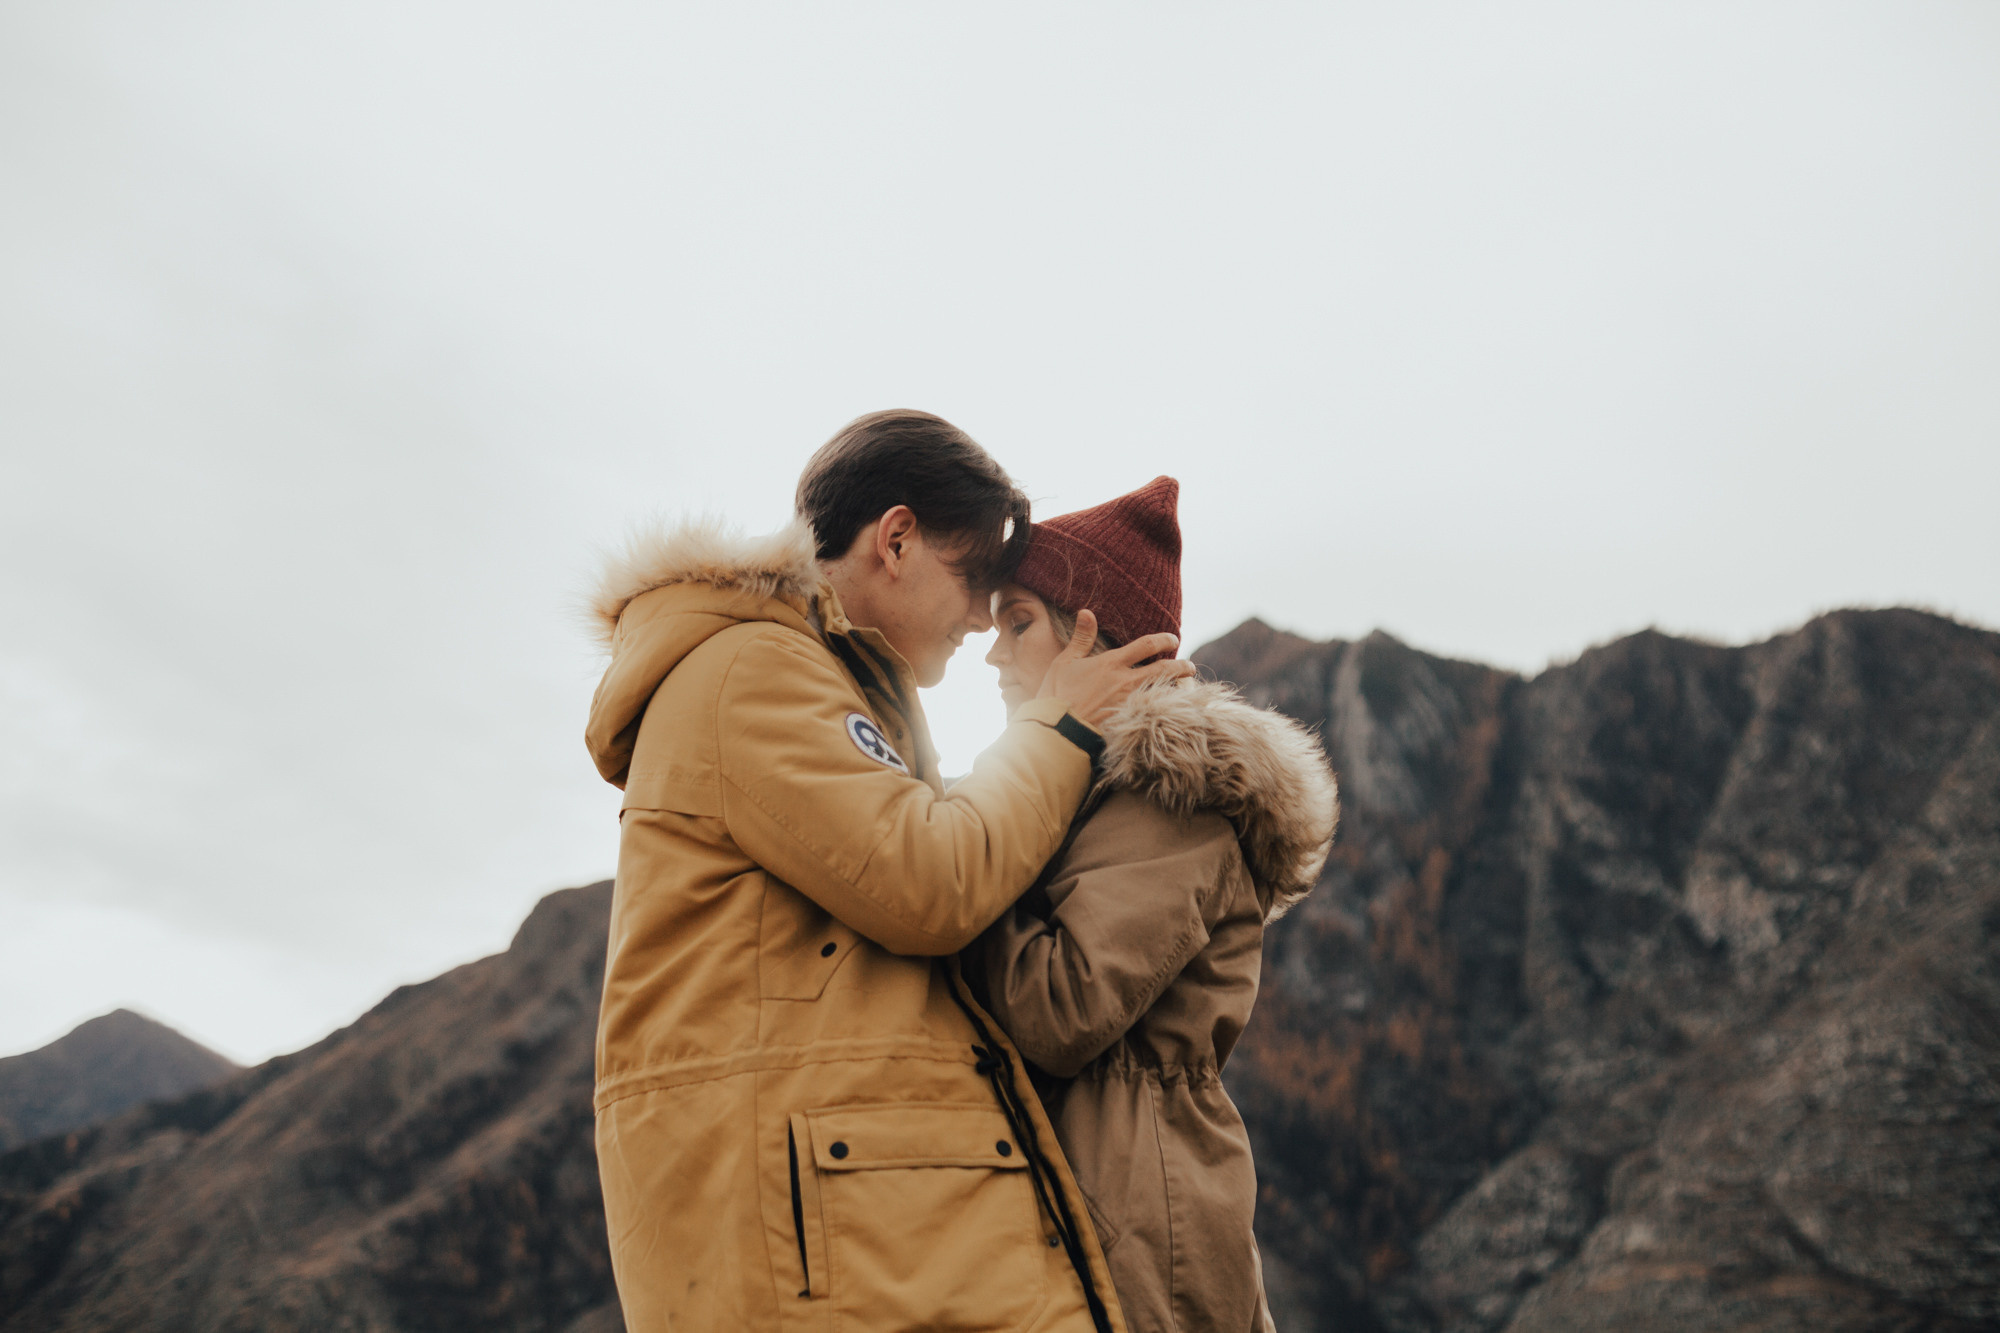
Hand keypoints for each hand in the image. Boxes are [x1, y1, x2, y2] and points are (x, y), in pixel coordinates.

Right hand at [1035, 609, 1195, 728]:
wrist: (1056, 731)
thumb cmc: (1056, 696)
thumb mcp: (1064, 662)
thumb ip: (1081, 638)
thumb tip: (1087, 612)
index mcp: (1111, 664)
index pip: (1147, 645)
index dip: (1164, 640)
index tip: (1173, 640)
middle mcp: (1125, 682)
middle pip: (1164, 669)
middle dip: (1182, 667)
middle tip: (1190, 667)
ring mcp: (1130, 704)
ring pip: (1163, 692)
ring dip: (1176, 689)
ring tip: (1184, 688)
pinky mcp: (1129, 723)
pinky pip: (1154, 713)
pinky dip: (1164, 709)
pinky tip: (1169, 711)